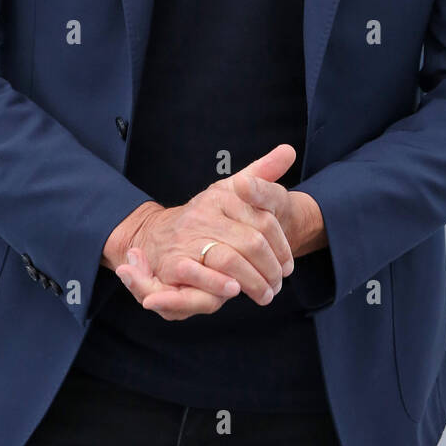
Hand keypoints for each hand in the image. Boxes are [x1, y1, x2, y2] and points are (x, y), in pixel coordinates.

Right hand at [115, 144, 297, 320]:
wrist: (156, 235)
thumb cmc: (205, 217)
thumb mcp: (231, 190)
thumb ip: (261, 173)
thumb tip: (289, 150)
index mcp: (222, 195)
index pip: (264, 222)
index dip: (282, 247)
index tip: (288, 266)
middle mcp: (204, 213)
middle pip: (251, 243)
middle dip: (270, 269)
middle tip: (278, 285)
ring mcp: (188, 237)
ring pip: (230, 259)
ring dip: (252, 281)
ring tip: (265, 294)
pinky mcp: (174, 262)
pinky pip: (199, 274)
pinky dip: (219, 284)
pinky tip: (234, 291)